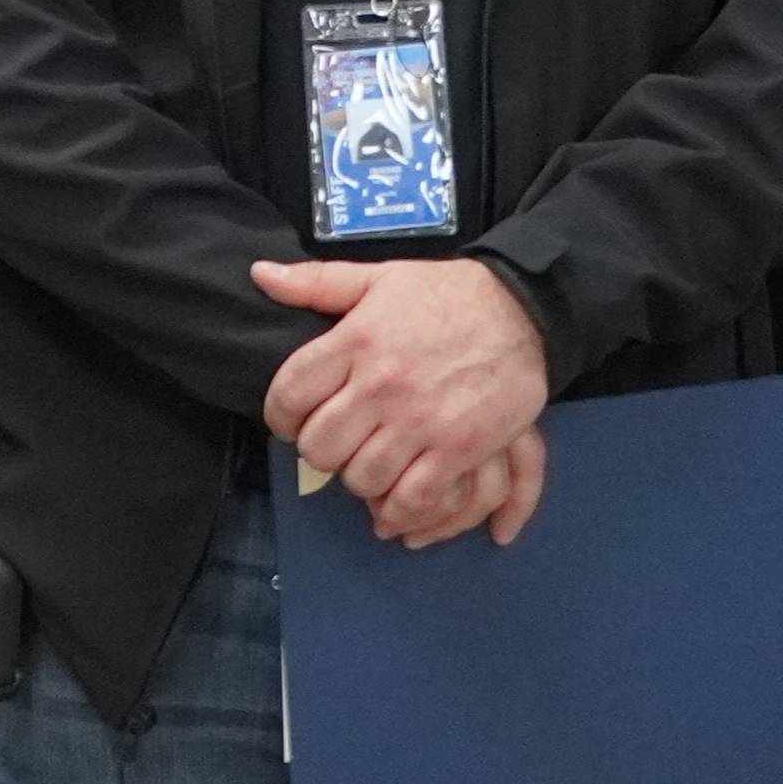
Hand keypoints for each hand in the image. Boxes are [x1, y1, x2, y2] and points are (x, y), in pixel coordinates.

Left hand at [252, 257, 550, 549]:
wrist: (523, 308)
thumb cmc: (445, 294)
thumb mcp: (379, 277)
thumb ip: (316, 281)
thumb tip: (259, 275)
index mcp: (356, 339)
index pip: (288, 394)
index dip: (281, 417)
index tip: (294, 420)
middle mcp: (382, 383)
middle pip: (320, 448)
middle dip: (322, 451)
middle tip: (339, 442)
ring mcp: (420, 420)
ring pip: (360, 479)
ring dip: (360, 479)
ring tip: (371, 463)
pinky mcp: (458, 449)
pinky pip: (410, 499)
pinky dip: (397, 509)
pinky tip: (395, 497)